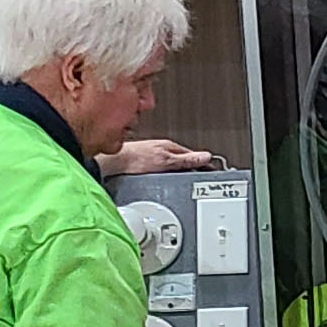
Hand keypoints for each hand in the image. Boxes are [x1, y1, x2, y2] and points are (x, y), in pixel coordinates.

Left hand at [98, 139, 214, 177]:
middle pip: (184, 160)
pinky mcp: (146, 163)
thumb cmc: (135, 160)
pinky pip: (163, 169)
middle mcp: (163, 149)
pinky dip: (167, 174)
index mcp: (170, 146)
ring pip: (173, 164)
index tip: (212, 171)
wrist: (114, 164)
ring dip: (178, 171)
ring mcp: (154, 156)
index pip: (193, 155)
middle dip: (191, 168)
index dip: (203, 164)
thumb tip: (205, 156)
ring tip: (184, 179)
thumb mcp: (167, 162)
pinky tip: (165, 180)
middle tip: (201, 177)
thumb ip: (187, 160)